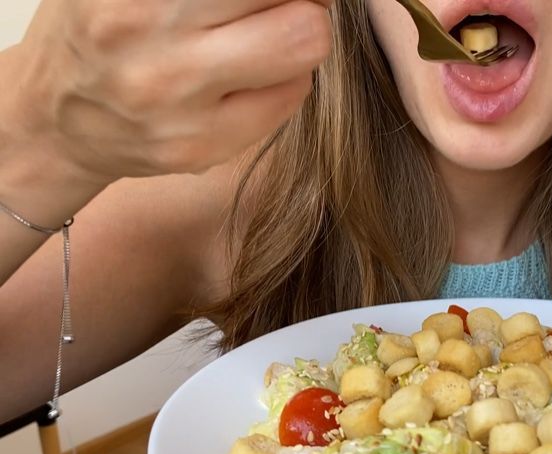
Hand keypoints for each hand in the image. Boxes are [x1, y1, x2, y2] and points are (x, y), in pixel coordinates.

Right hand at [1, 0, 332, 182]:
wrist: (53, 120)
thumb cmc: (101, 29)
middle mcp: (151, 40)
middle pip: (299, 8)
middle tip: (278, 3)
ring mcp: (178, 103)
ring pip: (305, 46)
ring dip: (301, 33)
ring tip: (267, 34)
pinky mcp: (200, 148)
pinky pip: (291, 95)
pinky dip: (284, 78)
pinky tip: (246, 77)